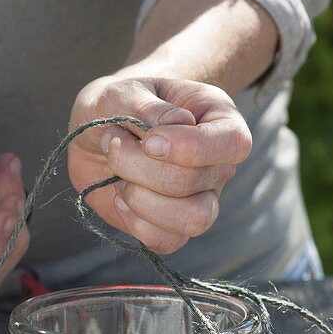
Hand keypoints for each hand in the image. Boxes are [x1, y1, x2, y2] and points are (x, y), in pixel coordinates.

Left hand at [67, 76, 251, 253]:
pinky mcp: (174, 227)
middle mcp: (218, 164)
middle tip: (112, 141)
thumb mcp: (124, 92)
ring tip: (118, 173)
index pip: (234, 143)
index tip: (148, 141)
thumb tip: (175, 125)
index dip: (190, 147)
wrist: (98, 133)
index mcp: (219, 120)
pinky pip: (167, 241)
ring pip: (192, 220)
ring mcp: (200, 199)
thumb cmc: (118, 105)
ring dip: (140, 198)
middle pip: (193, 181)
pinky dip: (134, 221)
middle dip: (138, 165)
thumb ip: (147, 107)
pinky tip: (119, 197)